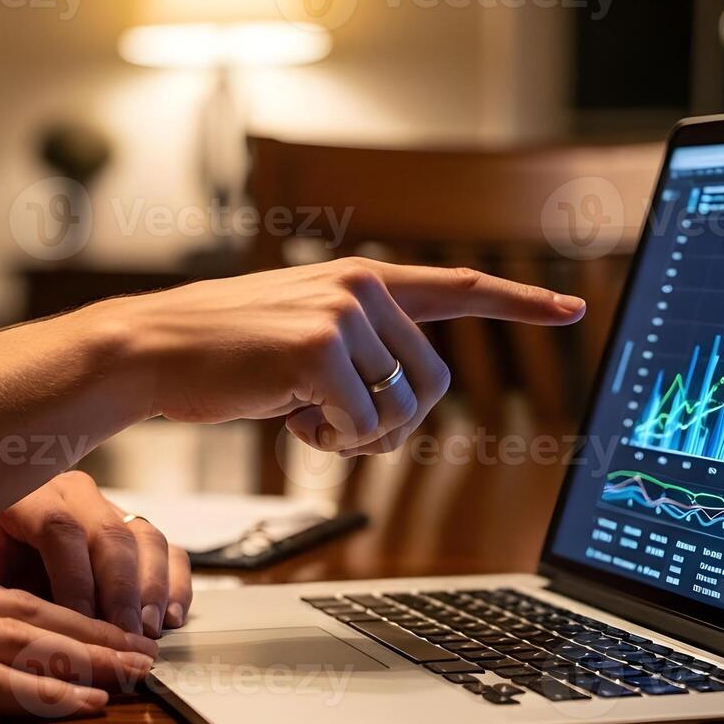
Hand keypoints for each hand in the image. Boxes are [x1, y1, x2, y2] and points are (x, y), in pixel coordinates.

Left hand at [0, 472, 192, 637]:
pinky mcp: (130, 530)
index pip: (59, 529)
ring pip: (145, 536)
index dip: (75, 578)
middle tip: (125, 636)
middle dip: (122, 590)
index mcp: (23, 494)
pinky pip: (166, 548)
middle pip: (111, 532)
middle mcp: (72, 493)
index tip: (80, 622)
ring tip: (149, 631)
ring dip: (153, 587)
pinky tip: (171, 618)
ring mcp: (107, 509)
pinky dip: (175, 582)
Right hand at [96, 257, 583, 453]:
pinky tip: (287, 417)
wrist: (151, 350)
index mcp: (361, 281)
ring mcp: (342, 314)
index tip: (572, 306)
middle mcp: (361, 288)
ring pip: (399, 411)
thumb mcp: (298, 337)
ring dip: (357, 435)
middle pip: (432, 384)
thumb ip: (357, 349)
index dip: (519, 302)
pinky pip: (360, 426)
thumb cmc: (221, 355)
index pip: (457, 287)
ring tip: (305, 416)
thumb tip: (400, 402)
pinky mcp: (319, 349)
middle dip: (392, 423)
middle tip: (336, 427)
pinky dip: (327, 442)